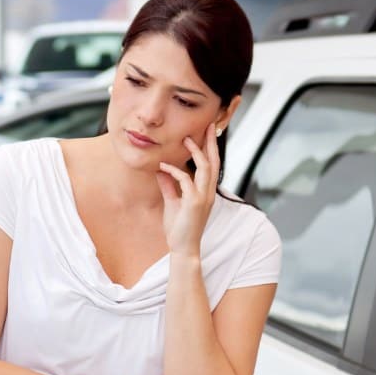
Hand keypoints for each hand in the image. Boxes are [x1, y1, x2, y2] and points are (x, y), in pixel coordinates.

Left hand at [156, 121, 219, 257]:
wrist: (182, 249)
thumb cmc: (178, 229)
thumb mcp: (172, 203)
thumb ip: (169, 186)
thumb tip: (161, 171)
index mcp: (206, 192)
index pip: (212, 165)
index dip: (211, 148)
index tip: (208, 132)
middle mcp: (208, 193)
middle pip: (214, 161)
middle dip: (211, 143)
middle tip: (208, 125)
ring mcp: (203, 198)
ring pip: (205, 168)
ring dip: (196, 152)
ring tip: (186, 140)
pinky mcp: (194, 203)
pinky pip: (186, 181)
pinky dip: (175, 172)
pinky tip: (163, 167)